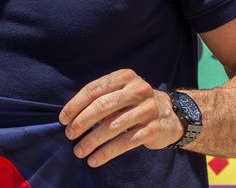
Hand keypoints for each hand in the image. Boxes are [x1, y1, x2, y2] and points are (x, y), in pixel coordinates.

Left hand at [58, 69, 183, 166]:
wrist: (172, 115)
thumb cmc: (135, 103)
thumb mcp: (121, 92)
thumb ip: (101, 98)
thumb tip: (71, 117)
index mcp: (124, 77)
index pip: (93, 90)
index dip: (75, 105)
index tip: (63, 119)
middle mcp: (137, 90)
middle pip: (101, 106)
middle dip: (81, 122)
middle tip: (69, 135)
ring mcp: (147, 110)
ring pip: (112, 127)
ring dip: (91, 141)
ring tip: (78, 151)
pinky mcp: (153, 129)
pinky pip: (124, 143)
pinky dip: (106, 153)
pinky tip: (94, 160)